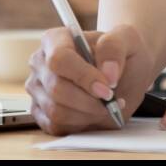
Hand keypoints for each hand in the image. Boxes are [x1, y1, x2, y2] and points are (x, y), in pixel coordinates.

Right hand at [25, 24, 155, 135]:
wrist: (121, 74)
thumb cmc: (119, 53)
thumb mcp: (127, 39)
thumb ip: (114, 48)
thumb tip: (107, 73)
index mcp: (55, 39)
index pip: (59, 59)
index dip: (83, 76)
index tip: (107, 88)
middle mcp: (40, 63)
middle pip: (57, 88)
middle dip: (89, 101)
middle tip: (112, 100)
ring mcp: (38, 89)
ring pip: (56, 111)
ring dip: (88, 114)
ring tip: (106, 106)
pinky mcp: (41, 112)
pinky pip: (56, 126)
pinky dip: (80, 125)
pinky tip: (94, 113)